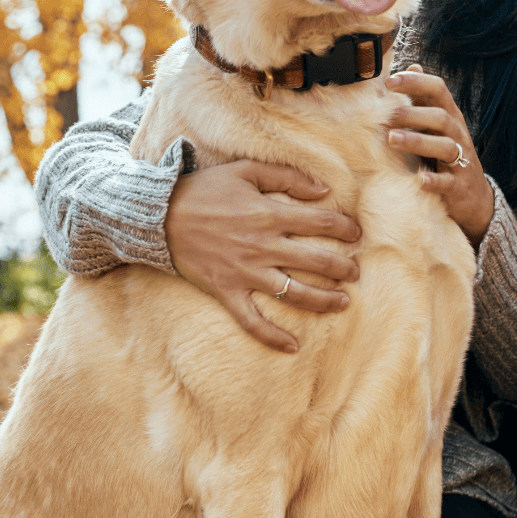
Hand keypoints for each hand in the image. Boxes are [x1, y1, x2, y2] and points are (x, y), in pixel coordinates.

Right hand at [165, 160, 361, 353]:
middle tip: (355, 272)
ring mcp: (246, 272)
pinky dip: (272, 336)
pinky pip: (252, 321)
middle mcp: (264, 246)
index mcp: (270, 214)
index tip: (357, 233)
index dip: (346, 227)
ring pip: (295, 293)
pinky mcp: (227, 291)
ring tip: (342, 303)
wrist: (160, 216)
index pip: (322, 222)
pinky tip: (293, 347)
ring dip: (324, 300)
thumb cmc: (204, 190)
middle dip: (344, 268)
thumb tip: (323, 189)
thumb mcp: (244, 171)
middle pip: (317, 261)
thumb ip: (286, 177)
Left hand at [385, 66, 495, 245]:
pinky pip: (448, 182)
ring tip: (391, 140)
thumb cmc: (447, 155)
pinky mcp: (459, 186)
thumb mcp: (438, 126)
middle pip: (440, 117)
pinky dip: (434, 180)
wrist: (473, 197)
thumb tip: (412, 66)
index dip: (415, 82)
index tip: (389, 81)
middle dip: (413, 114)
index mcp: (450, 117)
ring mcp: (461, 160)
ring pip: (444, 146)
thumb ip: (424, 99)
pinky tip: (419, 179)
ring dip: (417, 141)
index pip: (438, 90)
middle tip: (387, 115)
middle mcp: (458, 135)